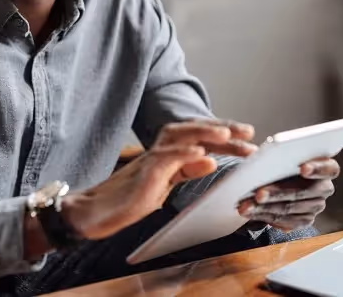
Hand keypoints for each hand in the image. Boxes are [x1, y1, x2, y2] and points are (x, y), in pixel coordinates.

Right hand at [61, 119, 257, 240]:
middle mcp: (158, 152)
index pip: (197, 138)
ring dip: (204, 133)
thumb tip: (209, 160)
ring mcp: (150, 162)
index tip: (247, 138)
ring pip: (178, 137)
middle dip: (221, 129)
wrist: (93, 212)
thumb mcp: (163, 186)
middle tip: (249, 132)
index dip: (222, 136)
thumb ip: (185, 172)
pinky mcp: (142, 176)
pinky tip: (201, 153)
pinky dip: (183, 154)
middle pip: (191, 130)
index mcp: (165, 155)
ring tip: (227, 133)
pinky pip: (164, 159)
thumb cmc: (126, 200)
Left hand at [237, 157, 339, 231]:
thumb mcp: (282, 153)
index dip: (317, 168)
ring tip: (245, 205)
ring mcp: (315, 206)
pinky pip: (283, 220)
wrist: (276, 177)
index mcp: (325, 166)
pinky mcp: (303, 220)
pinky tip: (250, 212)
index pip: (329, 168)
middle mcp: (324, 188)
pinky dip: (264, 216)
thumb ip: (282, 155)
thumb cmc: (281, 160)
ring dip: (265, 208)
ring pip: (289, 208)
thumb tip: (266, 158)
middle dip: (278, 193)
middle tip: (258, 194)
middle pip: (304, 192)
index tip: (303, 168)